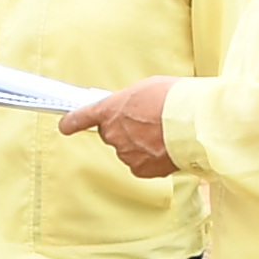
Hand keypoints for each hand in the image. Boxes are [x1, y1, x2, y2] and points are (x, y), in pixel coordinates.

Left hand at [64, 77, 180, 179]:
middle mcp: (112, 134)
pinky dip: (152, 159)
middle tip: (149, 121)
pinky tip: (166, 147)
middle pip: (112, 134)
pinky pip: (142, 164)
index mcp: (110, 110)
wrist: (193, 123)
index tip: (65, 125)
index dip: (72, 122)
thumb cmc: (173, 100)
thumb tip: (130, 109)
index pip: (82, 117)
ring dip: (142, 144)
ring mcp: (125, 153)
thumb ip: (130, 101)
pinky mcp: (140, 169)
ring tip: (163, 133)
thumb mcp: (146, 88)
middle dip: (127, 129)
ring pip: (129, 150)